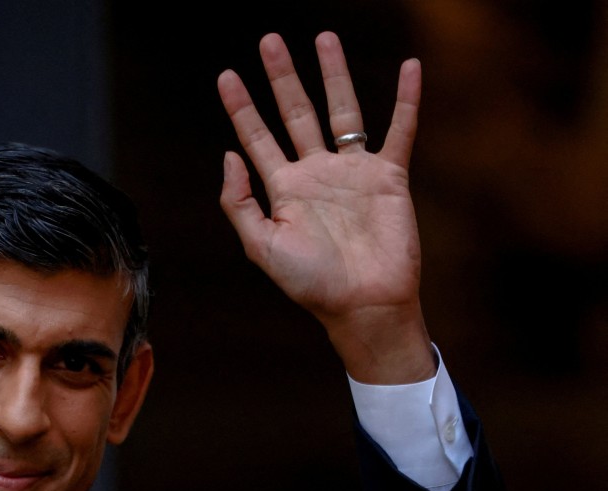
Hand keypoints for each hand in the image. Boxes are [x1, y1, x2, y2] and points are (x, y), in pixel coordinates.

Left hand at [218, 32, 435, 383]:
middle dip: (282, 77)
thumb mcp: (261, 246)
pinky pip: (399, 129)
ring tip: (324, 38)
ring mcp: (352, 172)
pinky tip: (411, 67)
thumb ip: (240, 202)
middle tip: (269, 40)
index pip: (257, 138)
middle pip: (295, 112)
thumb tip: (228, 155)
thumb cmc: (310, 283)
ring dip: (334, 74)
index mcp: (282, 189)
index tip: (227, 75)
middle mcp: (315, 173)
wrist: (363, 304)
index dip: (241, 108)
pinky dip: (407, 99)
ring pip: (342, 111)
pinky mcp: (389, 177)